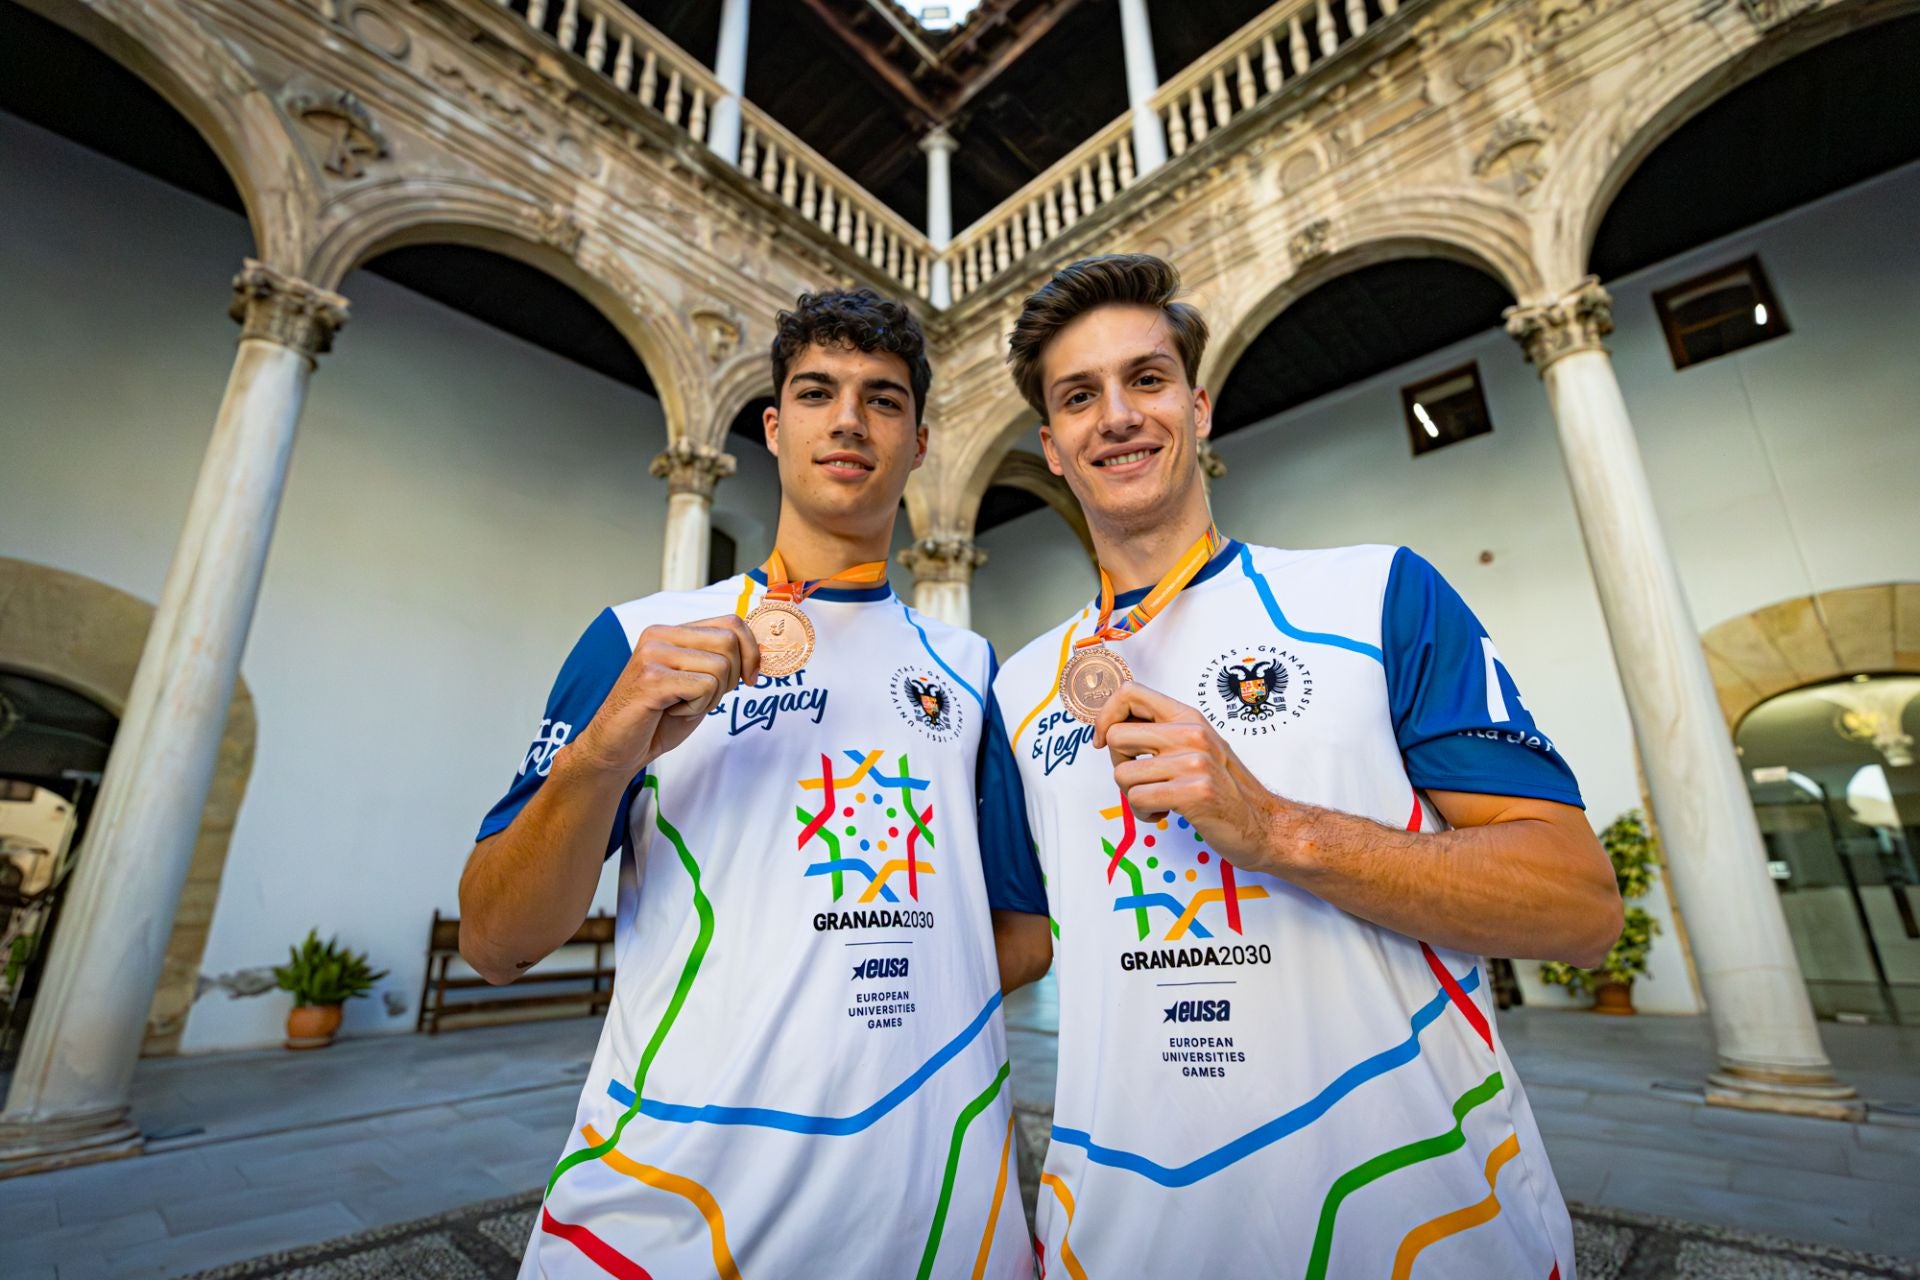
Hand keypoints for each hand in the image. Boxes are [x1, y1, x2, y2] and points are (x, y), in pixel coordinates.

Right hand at [569, 615, 758, 776]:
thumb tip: (759, 654)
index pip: (731, 622)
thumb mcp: (696, 683)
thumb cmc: (657, 718)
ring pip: (721, 667)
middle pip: (730, 642)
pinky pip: (704, 687)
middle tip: (703, 697)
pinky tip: (672, 711)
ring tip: (681, 704)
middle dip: (731, 678)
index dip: (752, 651)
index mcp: (672, 631)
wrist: (617, 748)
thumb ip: (719, 662)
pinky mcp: (651, 678)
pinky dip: (697, 707)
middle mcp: (660, 635)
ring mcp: (653, 654)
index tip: (750, 678)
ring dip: (711, 697)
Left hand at [1092, 682, 1288, 872]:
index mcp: (1188, 717)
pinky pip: (1137, 799)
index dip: (1106, 716)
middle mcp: (1191, 733)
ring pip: (1122, 774)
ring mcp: (1194, 762)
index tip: (1104, 741)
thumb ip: (1162, 732)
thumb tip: (1110, 727)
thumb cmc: (1224, 789)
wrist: (1263, 824)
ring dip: (1132, 796)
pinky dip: (1143, 813)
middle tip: (1142, 780)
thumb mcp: (1197, 746)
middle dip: (1118, 764)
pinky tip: (1165, 813)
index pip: (1130, 693)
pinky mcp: (1194, 792)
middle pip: (1116, 736)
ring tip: (1158, 800)